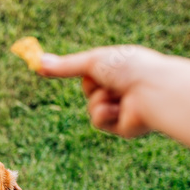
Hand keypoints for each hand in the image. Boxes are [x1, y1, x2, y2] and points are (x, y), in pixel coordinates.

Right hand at [35, 45, 174, 137]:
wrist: (152, 89)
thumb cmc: (129, 68)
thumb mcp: (93, 62)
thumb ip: (65, 66)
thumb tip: (37, 62)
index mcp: (121, 70)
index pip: (93, 74)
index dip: (88, 72)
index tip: (73, 70)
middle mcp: (123, 89)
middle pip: (89, 92)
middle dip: (93, 87)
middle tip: (109, 80)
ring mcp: (123, 109)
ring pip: (92, 108)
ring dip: (99, 100)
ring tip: (119, 94)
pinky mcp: (124, 127)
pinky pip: (99, 122)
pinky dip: (105, 114)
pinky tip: (121, 109)